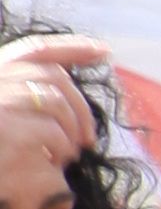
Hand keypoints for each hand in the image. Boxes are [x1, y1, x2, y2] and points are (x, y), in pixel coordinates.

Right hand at [0, 36, 108, 166]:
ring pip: (55, 103)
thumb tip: (66, 82)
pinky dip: (62, 147)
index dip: (71, 46)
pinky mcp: (5, 126)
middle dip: (80, 106)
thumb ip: (27, 94)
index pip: (36, 49)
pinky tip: (56, 161)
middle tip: (90, 139)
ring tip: (69, 155)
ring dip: (71, 131)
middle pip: (53, 76)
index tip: (103, 50)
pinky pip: (51, 131)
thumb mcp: (7, 112)